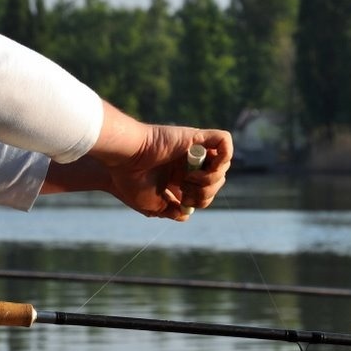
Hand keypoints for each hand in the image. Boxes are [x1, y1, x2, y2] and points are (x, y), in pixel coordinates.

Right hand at [41, 101, 232, 220]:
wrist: (125, 160)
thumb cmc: (133, 181)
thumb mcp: (152, 204)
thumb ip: (171, 210)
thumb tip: (186, 214)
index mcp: (178, 175)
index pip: (205, 190)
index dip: (200, 200)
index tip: (182, 202)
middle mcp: (188, 161)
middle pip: (217, 180)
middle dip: (206, 193)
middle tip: (187, 191)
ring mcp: (194, 148)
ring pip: (223, 164)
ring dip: (212, 179)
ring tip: (190, 179)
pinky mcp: (196, 136)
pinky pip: (225, 141)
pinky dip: (223, 157)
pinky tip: (204, 169)